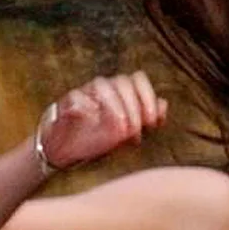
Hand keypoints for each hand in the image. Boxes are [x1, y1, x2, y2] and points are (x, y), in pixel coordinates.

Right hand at [36, 72, 165, 171]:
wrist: (66, 150)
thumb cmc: (98, 139)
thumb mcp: (127, 133)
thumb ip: (145, 118)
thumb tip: (163, 105)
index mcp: (120, 92)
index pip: (138, 79)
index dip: (148, 97)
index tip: (152, 122)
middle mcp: (103, 88)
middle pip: (123, 82)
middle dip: (133, 107)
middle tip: (135, 131)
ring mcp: (84, 93)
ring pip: (102, 84)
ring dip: (114, 106)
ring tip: (120, 130)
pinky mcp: (65, 103)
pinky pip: (76, 97)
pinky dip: (87, 107)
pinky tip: (95, 122)